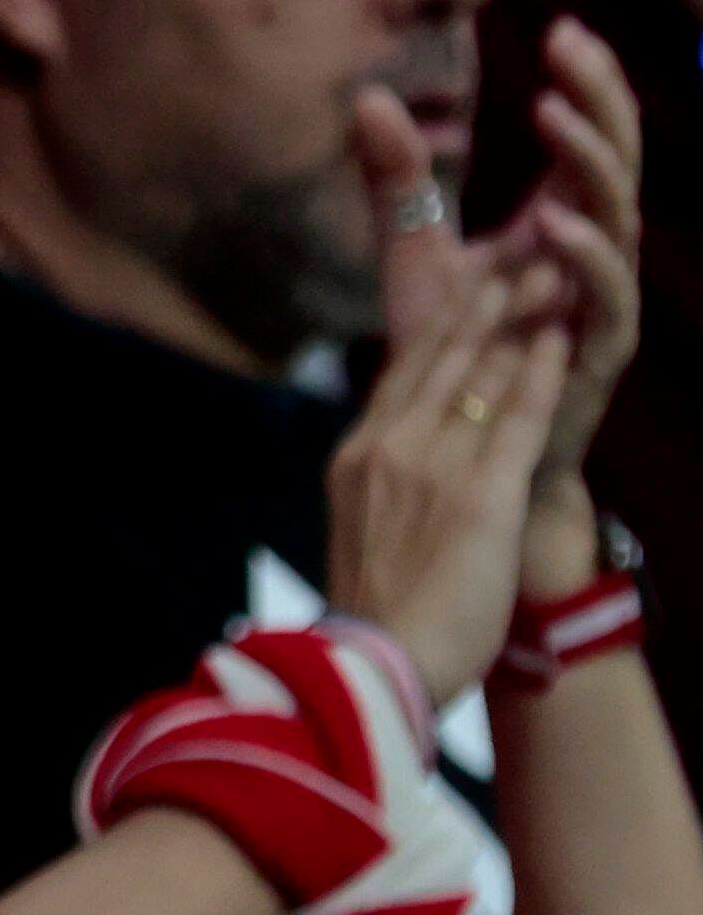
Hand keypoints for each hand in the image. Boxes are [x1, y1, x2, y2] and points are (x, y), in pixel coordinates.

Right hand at [325, 264, 566, 702]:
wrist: (374, 666)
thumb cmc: (376, 616)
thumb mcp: (362, 531)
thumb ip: (384, 484)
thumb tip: (401, 460)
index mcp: (357, 457)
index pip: (404, 372)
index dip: (440, 322)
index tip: (466, 281)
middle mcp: (387, 448)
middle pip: (439, 357)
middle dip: (480, 299)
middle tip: (512, 248)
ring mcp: (430, 469)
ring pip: (477, 375)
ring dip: (515, 318)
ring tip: (545, 272)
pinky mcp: (478, 498)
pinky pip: (514, 421)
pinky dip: (537, 374)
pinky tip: (558, 338)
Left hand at [348, 15, 641, 511]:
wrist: (466, 453)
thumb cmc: (455, 352)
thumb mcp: (417, 254)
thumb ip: (398, 184)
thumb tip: (371, 97)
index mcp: (559, 222)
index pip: (587, 138)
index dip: (586, 83)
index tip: (561, 27)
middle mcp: (591, 252)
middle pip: (616, 160)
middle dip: (601, 99)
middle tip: (573, 44)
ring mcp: (600, 300)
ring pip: (621, 219)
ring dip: (594, 163)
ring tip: (556, 110)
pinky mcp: (596, 351)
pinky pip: (607, 296)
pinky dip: (586, 256)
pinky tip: (553, 221)